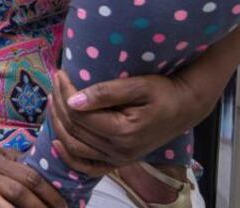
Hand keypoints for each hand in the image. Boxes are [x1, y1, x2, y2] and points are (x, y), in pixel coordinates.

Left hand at [47, 70, 209, 175]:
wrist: (186, 107)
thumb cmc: (164, 92)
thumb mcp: (139, 85)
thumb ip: (106, 93)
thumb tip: (73, 100)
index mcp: (124, 132)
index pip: (81, 114)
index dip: (66, 93)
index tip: (61, 74)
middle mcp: (120, 151)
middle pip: (75, 129)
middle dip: (60, 103)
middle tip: (55, 81)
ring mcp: (119, 159)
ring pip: (75, 146)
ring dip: (58, 123)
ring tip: (53, 99)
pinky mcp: (119, 161)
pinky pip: (88, 166)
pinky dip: (69, 156)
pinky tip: (56, 142)